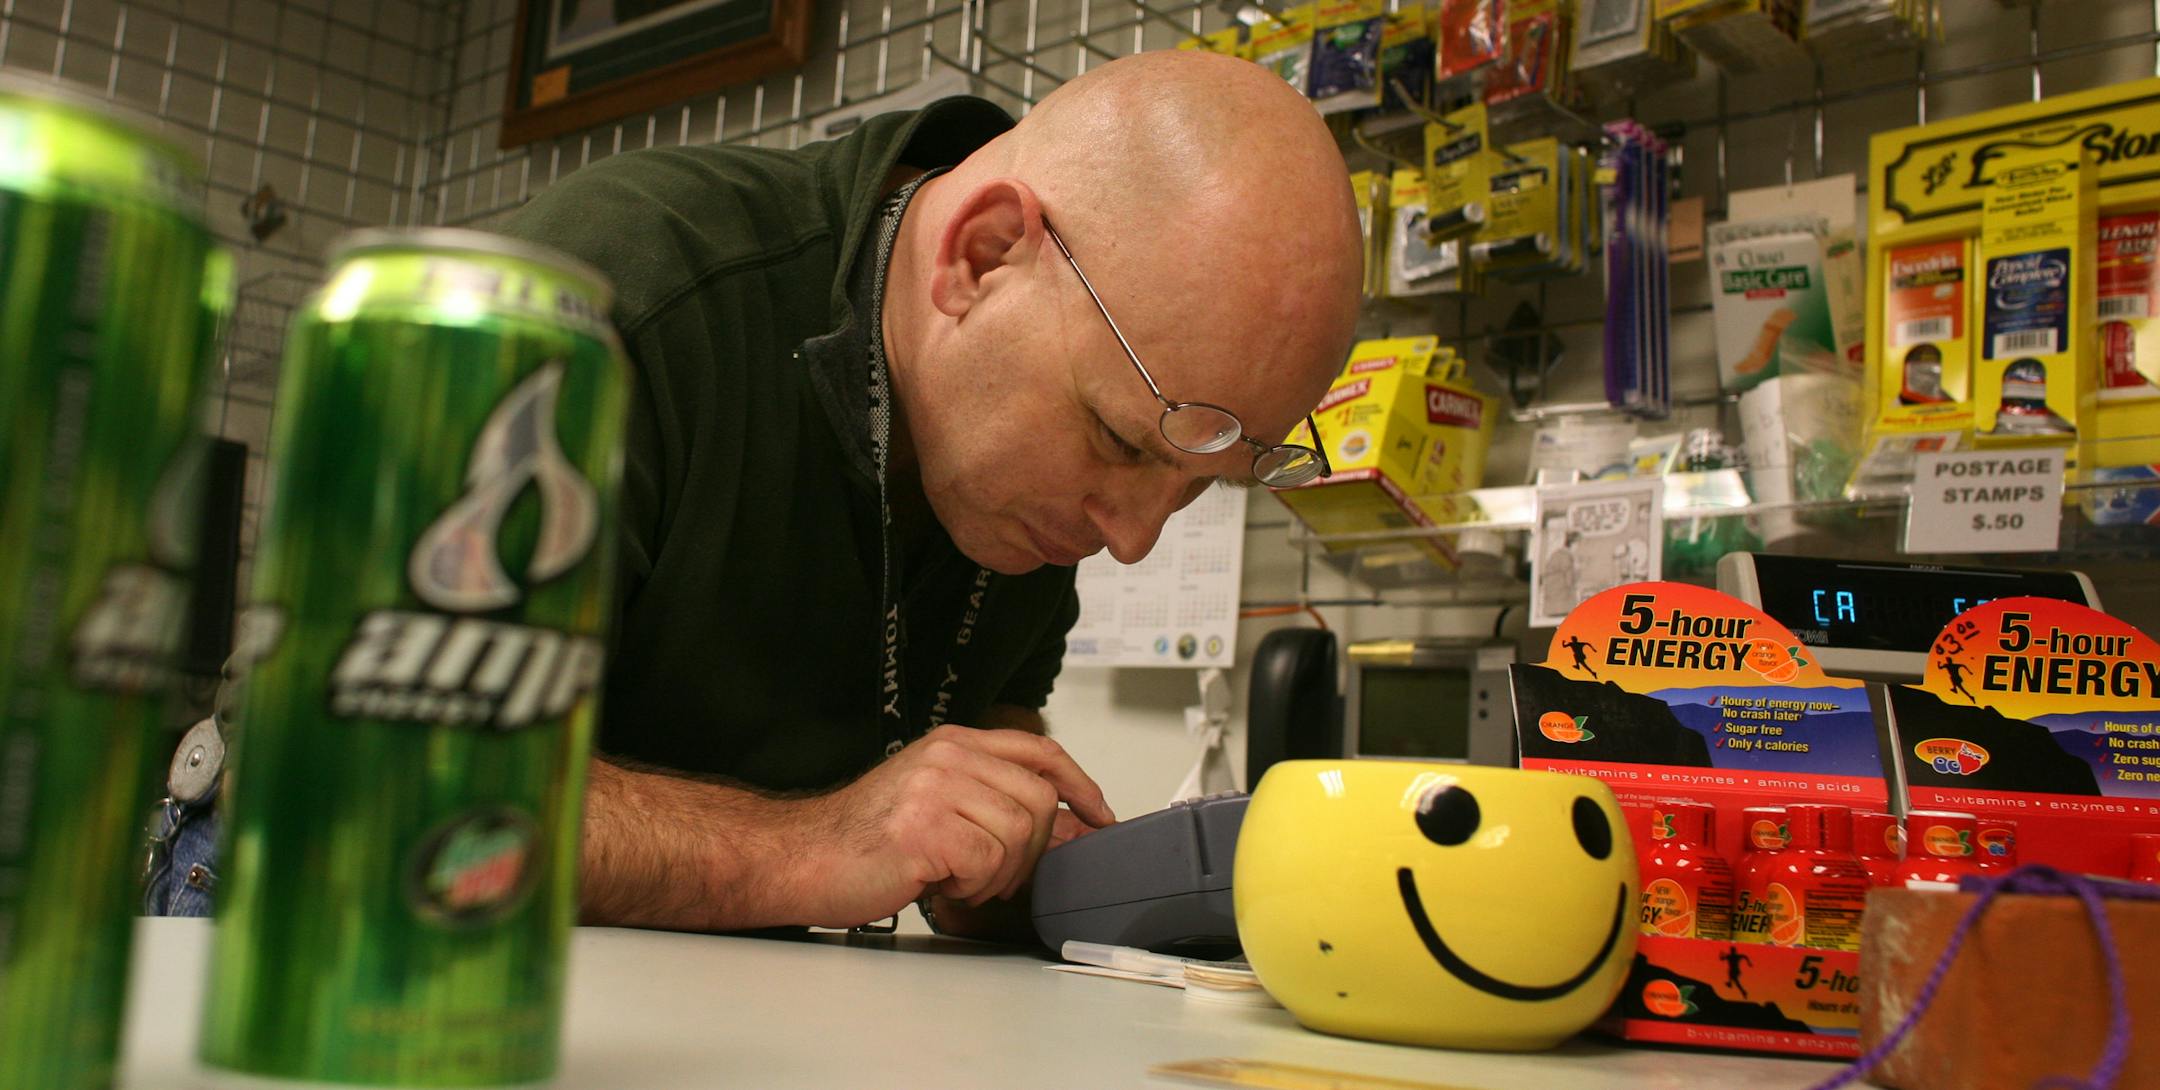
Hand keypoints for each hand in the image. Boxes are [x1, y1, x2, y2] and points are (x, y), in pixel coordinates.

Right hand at [786, 725, 1115, 927]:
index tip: (1098, 815)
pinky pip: (987, 862)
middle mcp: (948, 756)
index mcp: (954, 744)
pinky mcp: (924, 828)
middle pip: (1039, 801)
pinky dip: (972, 887)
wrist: (801, 858)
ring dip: (998, 873)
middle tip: (993, 874)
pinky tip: (940, 884)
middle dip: (1030, 852)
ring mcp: (936, 788)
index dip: (1080, 784)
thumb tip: (1064, 827)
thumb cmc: (863, 839)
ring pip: (1019, 834)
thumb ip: (992, 802)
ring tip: (957, 878)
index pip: (1040, 751)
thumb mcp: (934, 801)